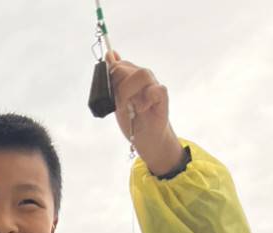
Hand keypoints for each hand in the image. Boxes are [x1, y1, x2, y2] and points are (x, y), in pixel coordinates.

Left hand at [105, 50, 183, 173]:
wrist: (145, 139)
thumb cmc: (132, 119)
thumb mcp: (117, 100)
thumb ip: (114, 79)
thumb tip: (110, 54)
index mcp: (130, 77)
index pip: (118, 66)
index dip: (111, 79)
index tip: (112, 95)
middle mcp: (142, 79)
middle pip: (127, 68)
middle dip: (118, 87)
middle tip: (122, 105)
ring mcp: (153, 87)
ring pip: (142, 74)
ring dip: (130, 92)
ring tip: (132, 108)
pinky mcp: (162, 98)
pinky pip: (157, 89)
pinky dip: (147, 99)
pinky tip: (142, 109)